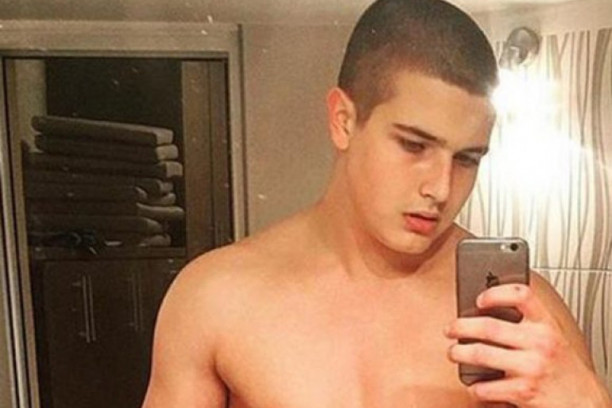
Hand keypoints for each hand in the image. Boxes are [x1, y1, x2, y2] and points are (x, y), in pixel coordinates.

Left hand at [444, 283, 611, 406]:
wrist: (583, 400)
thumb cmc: (562, 366)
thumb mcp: (551, 335)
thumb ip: (527, 321)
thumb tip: (485, 309)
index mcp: (546, 324)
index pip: (521, 295)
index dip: (495, 293)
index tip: (479, 298)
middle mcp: (539, 342)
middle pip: (488, 326)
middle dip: (460, 326)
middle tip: (450, 329)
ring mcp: (531, 367)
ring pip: (480, 354)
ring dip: (458, 353)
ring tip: (453, 353)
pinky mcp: (523, 391)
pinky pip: (486, 386)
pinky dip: (475, 386)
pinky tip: (475, 384)